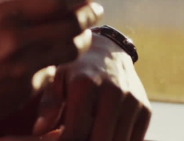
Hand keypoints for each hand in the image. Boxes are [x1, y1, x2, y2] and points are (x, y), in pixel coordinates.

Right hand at [0, 0, 102, 139]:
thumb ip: (4, 4)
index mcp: (3, 17)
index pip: (57, 0)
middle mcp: (18, 42)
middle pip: (73, 25)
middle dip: (89, 15)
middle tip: (93, 10)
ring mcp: (24, 69)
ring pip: (70, 51)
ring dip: (78, 39)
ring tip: (76, 33)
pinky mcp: (26, 91)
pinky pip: (49, 73)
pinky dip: (48, 64)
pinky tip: (38, 60)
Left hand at [32, 32, 150, 140]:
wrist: (108, 52)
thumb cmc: (75, 69)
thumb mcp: (57, 79)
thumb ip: (49, 105)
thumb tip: (38, 131)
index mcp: (85, 84)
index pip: (75, 132)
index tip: (52, 138)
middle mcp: (113, 92)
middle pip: (98, 140)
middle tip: (70, 137)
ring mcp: (132, 102)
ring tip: (84, 134)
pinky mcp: (145, 110)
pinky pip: (132, 140)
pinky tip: (99, 134)